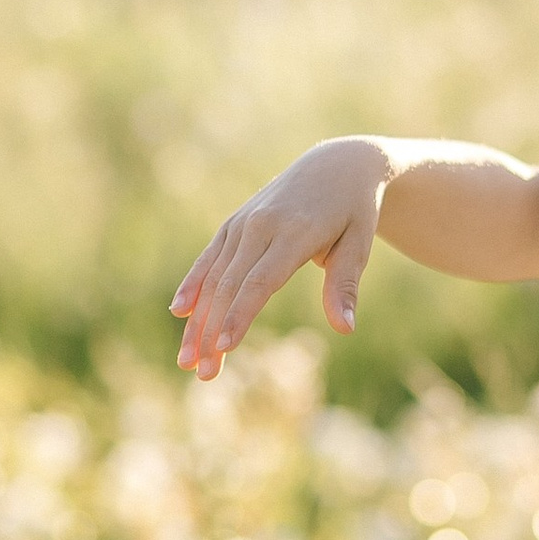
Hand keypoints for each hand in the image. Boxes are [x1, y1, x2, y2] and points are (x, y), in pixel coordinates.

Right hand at [170, 139, 388, 377]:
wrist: (336, 165)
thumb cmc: (354, 211)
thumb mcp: (359, 244)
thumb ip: (345, 285)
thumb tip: (345, 328)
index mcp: (295, 232)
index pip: (260, 281)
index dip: (240, 315)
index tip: (225, 348)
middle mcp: (262, 225)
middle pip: (230, 286)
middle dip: (212, 332)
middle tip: (202, 374)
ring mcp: (244, 223)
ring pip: (214, 277)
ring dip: (198, 320)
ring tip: (187, 360)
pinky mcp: (235, 223)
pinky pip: (210, 258)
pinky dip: (193, 284)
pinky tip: (179, 312)